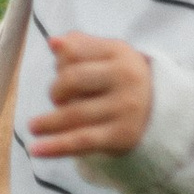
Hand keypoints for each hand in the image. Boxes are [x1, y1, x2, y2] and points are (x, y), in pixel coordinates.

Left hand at [30, 32, 153, 160]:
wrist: (160, 112)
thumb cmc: (121, 79)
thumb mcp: (108, 56)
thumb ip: (80, 47)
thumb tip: (53, 42)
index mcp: (119, 52)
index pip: (75, 52)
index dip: (60, 62)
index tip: (59, 71)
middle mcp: (125, 77)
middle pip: (72, 80)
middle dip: (56, 90)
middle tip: (57, 98)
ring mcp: (124, 107)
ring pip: (74, 113)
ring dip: (48, 121)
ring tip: (32, 127)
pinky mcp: (121, 135)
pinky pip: (82, 141)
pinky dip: (56, 146)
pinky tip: (36, 150)